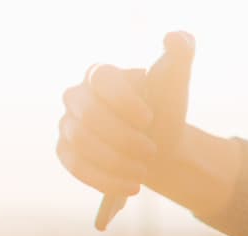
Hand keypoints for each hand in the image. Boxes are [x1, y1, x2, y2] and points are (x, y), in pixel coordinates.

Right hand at [57, 32, 194, 200]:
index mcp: (101, 74)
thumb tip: (177, 38)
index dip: (125, 101)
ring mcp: (68, 125)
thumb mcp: (175, 80)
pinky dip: (104, 180)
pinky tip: (130, 187)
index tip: (150, 119)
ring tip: (144, 171)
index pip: (101, 79)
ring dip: (115, 162)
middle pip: (87, 116)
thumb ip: (180, 52)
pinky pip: (75, 167)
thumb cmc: (164, 108)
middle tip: (152, 151)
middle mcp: (77, 96)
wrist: (158, 144)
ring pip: (80, 144)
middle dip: (123, 139)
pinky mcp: (67, 152)